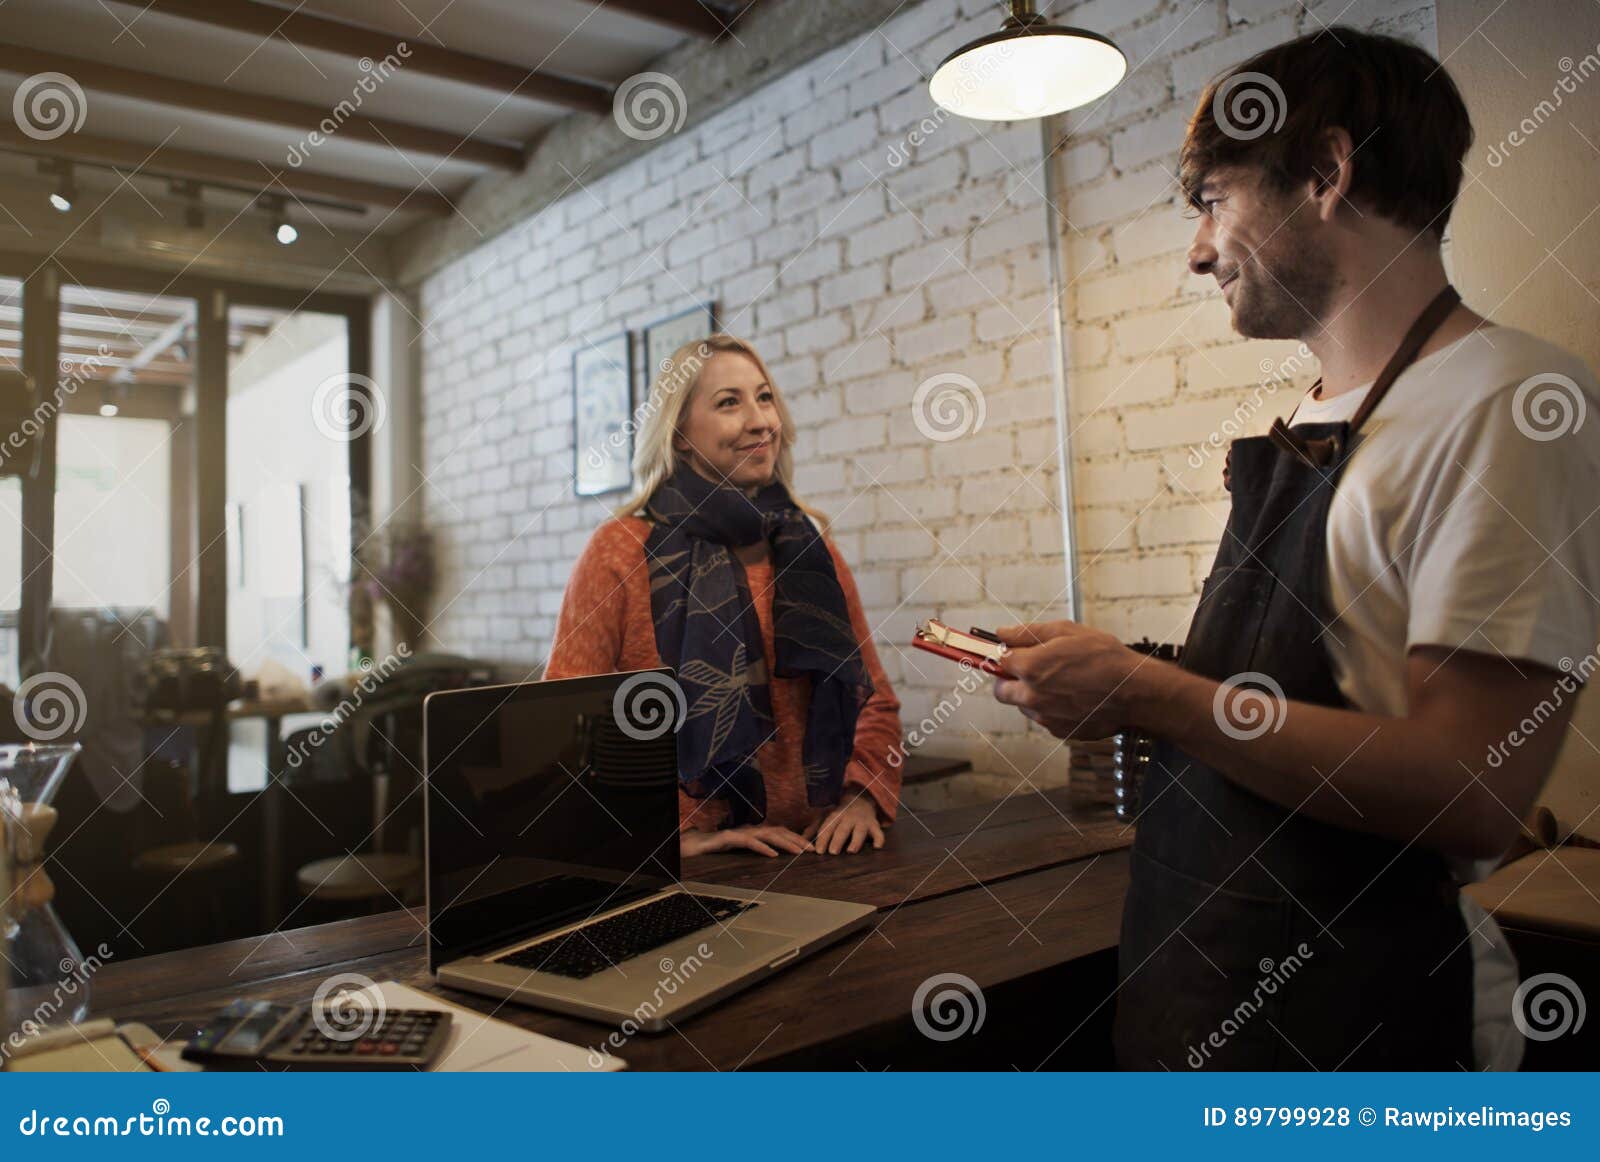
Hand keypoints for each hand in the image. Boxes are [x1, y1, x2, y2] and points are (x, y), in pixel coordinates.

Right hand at [679, 824, 814, 858]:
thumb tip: (776, 855)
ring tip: (799, 851)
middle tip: (813, 850)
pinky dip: (762, 847)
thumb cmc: (718, 849)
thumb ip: (757, 850)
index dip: (797, 838)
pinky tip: (773, 855)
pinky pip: (748, 842)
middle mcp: (750, 830)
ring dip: (785, 842)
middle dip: (797, 840)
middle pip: (779, 831)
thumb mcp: (742, 851)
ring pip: (767, 834)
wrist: (692, 845)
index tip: (812, 848)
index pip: (781, 832)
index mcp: (755, 833)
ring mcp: (740, 833)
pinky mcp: (728, 838)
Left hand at [803, 793, 884, 854]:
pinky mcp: (874, 825)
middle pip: (842, 829)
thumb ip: (814, 828)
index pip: (828, 827)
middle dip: (837, 840)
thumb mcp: (825, 816)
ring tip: (851, 851)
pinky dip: (879, 839)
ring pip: (859, 831)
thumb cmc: (840, 813)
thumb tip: (801, 841)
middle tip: (832, 852)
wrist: (861, 798)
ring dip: (856, 840)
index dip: (823, 838)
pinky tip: (877, 847)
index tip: (818, 851)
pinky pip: (878, 832)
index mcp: (835, 815)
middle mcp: (849, 818)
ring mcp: (862, 821)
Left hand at [990, 620, 1149, 739]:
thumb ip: (1027, 633)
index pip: (997, 661)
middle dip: (1009, 679)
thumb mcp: (1066, 632)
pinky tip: (1073, 695)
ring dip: (1031, 694)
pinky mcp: (1059, 730)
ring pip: (1023, 706)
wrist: (1135, 692)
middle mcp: (1032, 696)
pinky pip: (1044, 718)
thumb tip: (1002, 634)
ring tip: (1061, 681)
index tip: (1008, 652)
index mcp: (1030, 668)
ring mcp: (1045, 717)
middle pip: (1000, 690)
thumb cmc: (1105, 658)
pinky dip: (1051, 708)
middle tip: (1028, 669)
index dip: (1004, 654)